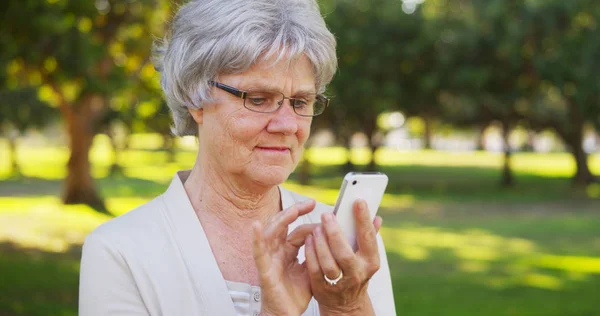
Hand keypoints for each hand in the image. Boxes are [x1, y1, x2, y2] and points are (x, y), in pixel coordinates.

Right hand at [252, 199, 317, 315]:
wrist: (286, 315)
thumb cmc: (295, 296)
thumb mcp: (311, 271)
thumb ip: (316, 255)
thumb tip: (331, 241)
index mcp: (288, 251)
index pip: (298, 231)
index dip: (310, 223)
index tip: (326, 218)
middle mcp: (277, 252)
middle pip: (283, 225)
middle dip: (295, 212)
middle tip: (310, 203)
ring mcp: (269, 259)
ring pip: (271, 233)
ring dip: (281, 219)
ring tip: (293, 210)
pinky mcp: (264, 270)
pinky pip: (258, 252)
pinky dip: (256, 238)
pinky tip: (256, 226)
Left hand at [304, 199, 382, 315]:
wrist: (346, 303)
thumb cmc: (355, 271)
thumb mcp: (366, 257)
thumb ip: (369, 236)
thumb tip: (377, 217)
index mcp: (370, 262)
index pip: (368, 239)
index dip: (363, 220)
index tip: (358, 201)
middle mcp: (357, 273)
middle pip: (345, 253)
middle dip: (334, 233)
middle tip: (326, 215)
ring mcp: (339, 283)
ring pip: (328, 262)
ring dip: (321, 243)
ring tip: (316, 228)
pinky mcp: (322, 288)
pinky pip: (315, 269)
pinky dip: (311, 253)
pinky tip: (309, 240)